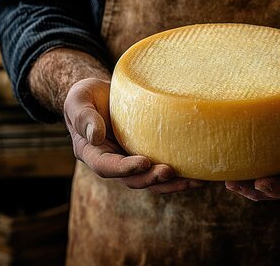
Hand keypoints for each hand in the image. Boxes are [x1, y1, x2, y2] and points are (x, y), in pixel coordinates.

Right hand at [64, 78, 205, 193]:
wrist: (101, 94)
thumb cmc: (86, 96)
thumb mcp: (79, 101)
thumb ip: (84, 117)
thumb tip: (96, 136)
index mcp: (93, 154)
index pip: (107, 166)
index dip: (124, 168)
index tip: (143, 163)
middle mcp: (114, 162)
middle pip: (133, 179)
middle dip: (151, 179)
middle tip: (169, 172)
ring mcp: (131, 160)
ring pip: (152, 180)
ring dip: (172, 183)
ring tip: (194, 181)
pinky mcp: (148, 154)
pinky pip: (163, 168)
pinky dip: (181, 174)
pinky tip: (200, 172)